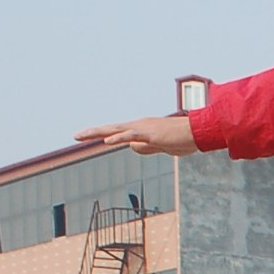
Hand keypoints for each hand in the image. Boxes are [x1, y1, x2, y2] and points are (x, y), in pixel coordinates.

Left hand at [75, 116, 198, 156]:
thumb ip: (146, 147)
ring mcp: (143, 129)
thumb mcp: (161, 146)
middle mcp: (138, 125)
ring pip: (116, 130)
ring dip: (98, 133)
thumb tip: (132, 147)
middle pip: (111, 129)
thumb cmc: (182, 139)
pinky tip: (107, 142)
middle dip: (92, 132)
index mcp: (140, 129)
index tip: (86, 136)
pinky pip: (131, 136)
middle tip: (75, 135)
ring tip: (81, 135)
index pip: (116, 132)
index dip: (101, 134)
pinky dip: (118, 138)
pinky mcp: (151, 134)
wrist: (198, 132)